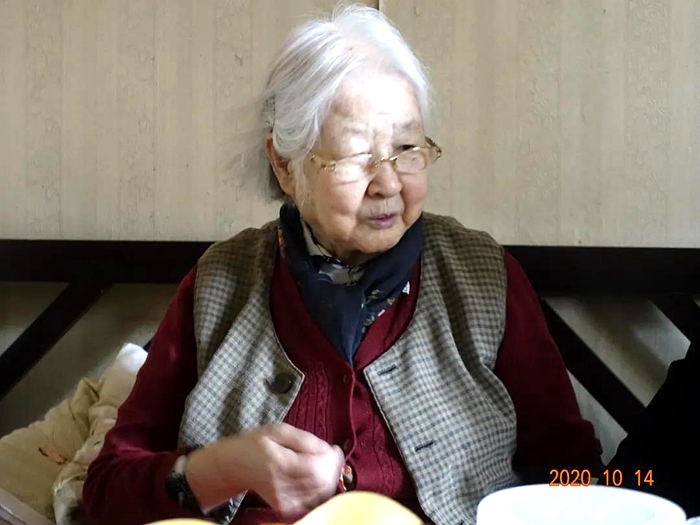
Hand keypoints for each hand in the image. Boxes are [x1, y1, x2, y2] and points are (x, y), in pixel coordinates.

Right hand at [186, 423, 344, 516]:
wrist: (234, 466)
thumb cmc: (256, 444)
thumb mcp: (278, 431)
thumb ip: (304, 440)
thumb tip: (327, 450)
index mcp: (277, 462)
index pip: (315, 468)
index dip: (332, 459)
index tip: (335, 449)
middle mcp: (279, 484)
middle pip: (320, 483)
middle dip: (333, 468)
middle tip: (333, 456)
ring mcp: (281, 499)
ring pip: (319, 494)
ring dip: (328, 478)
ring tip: (324, 463)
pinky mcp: (283, 508)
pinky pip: (311, 502)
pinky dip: (319, 489)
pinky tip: (315, 476)